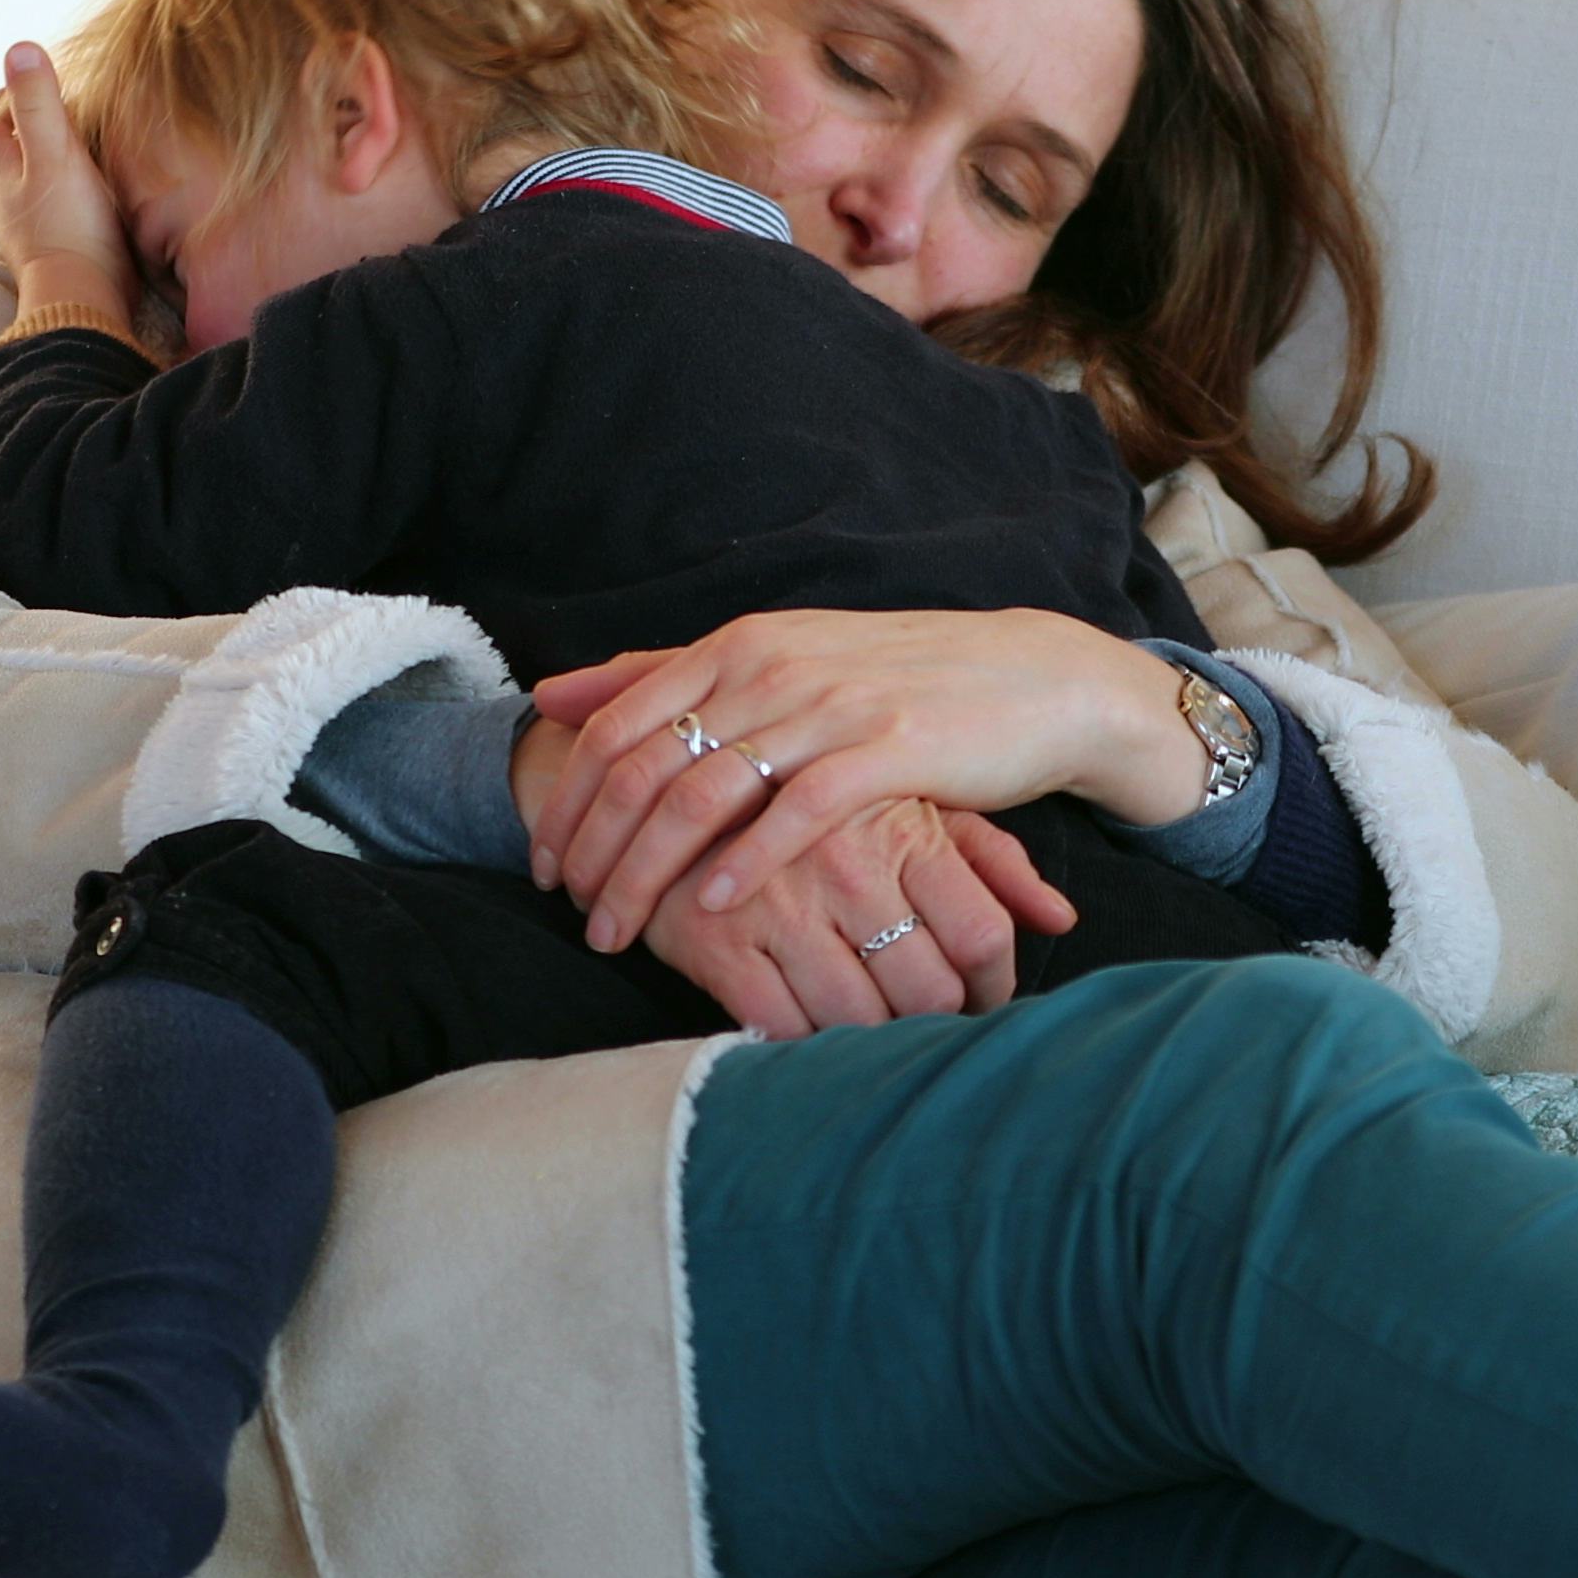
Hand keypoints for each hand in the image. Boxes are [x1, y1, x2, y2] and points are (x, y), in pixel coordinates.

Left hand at [0, 42, 137, 314]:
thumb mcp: (56, 154)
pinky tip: (95, 188)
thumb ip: (38, 104)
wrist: (85, 300)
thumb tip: (19, 48)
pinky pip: (54, 207)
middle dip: (21, 127)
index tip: (33, 83)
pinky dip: (67, 189)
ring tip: (82, 142)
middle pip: (1, 153)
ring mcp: (31, 226)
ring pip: (28, 181)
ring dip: (47, 159)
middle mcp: (7, 199)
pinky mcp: (59, 247)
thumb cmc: (69, 226)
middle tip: (57, 109)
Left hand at [510, 712, 1074, 1005]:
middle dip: (595, 851)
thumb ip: (665, 676)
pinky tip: (710, 908)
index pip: (614, 725)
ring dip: (647, 874)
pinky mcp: (885, 751)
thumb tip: (555, 694)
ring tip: (621, 931)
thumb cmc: (895, 681)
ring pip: (701, 797)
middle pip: (644, 768)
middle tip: (575, 914)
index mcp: (737, 646)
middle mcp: (770, 668)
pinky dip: (742, 864)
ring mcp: (826, 708)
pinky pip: (792, 814)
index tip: (548, 865)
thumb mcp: (774, 660)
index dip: (567, 801)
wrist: (1028, 680)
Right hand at [631, 797, 1074, 1035]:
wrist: (675, 775)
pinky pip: (779, 1027)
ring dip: (867, 1039)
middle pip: (928, 989)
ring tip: (867, 1027)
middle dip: (933, 1021)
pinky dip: (797, 1041)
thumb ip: (989, 861)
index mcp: (903, 830)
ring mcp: (781, 906)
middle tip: (923, 1022)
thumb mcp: (910, 808)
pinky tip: (803, 1026)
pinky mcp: (717, 941)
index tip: (980, 998)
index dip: (993, 985)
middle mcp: (848, 868)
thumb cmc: (818, 801)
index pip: (982, 933)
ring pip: (857, 1018)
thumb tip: (1061, 918)